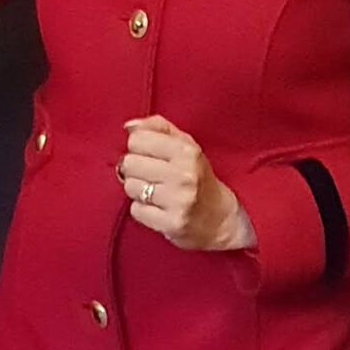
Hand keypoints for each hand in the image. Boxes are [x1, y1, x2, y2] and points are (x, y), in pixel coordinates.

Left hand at [118, 115, 255, 252]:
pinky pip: (136, 210)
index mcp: (187, 151)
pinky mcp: (172, 223)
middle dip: (135, 170)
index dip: (139, 148)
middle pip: (129, 163)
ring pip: (130, 187)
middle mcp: (184, 174)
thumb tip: (129, 126)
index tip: (149, 156)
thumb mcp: (186, 145)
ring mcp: (178, 200)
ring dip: (138, 191)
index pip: (137, 139)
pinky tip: (158, 208)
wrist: (220, 218)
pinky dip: (142, 210)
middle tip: (150, 176)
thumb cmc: (198, 178)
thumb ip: (158, 128)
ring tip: (155, 192)